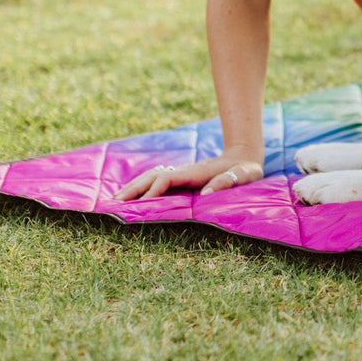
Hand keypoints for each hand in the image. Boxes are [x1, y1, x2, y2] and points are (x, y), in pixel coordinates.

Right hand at [113, 154, 263, 199]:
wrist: (246, 157)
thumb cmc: (246, 170)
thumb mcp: (244, 175)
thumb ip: (228, 181)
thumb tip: (207, 193)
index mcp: (195, 173)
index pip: (167, 179)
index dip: (153, 190)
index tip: (140, 204)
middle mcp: (184, 171)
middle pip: (152, 176)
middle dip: (134, 188)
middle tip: (115, 203)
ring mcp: (182, 173)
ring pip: (152, 177)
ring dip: (134, 186)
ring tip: (116, 199)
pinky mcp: (182, 177)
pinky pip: (157, 180)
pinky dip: (143, 185)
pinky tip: (133, 194)